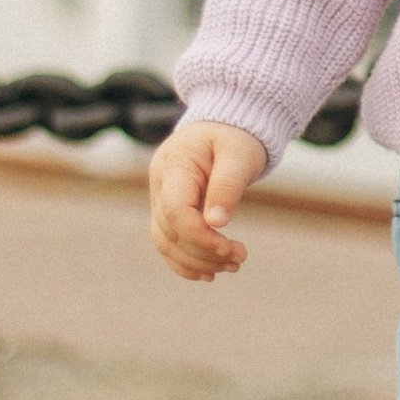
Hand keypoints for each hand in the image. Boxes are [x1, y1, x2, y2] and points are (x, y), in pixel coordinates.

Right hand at [149, 120, 265, 279]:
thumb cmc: (235, 137)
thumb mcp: (239, 155)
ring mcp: (160, 199)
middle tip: (240, 259)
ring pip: (166, 242)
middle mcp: (160, 185)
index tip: (230, 248)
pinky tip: (209, 273)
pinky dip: (185, 262)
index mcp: (174, 166)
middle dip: (204, 253)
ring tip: (231, 266)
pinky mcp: (168, 211)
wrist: (224, 127)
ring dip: (196, 262)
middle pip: (171, 232)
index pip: (175, 211)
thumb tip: (216, 223)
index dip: (199, 236)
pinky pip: (168, 243)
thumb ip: (227, 186)